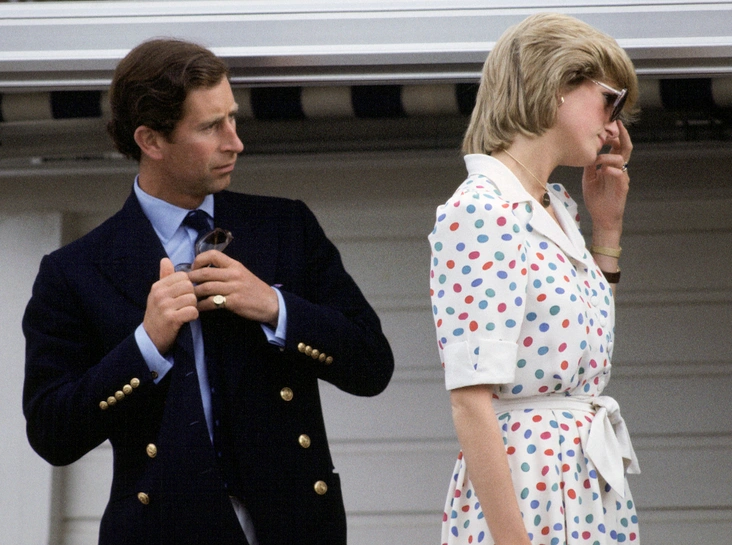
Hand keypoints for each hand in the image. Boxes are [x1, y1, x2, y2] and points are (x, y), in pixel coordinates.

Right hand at [143, 258, 198, 353]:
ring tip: (185, 312)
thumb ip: (164, 277)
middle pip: (189, 286)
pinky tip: (187, 319)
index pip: (183, 276)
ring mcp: (164, 306)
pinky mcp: (171, 319)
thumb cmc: (158, 313)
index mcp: (158, 286)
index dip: (188, 285)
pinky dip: (193, 316)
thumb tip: (165, 259)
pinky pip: (192, 311)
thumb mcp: (158, 294)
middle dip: (192, 296)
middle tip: (185, 305)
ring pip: (192, 298)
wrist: (150, 338)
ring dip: (193, 307)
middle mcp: (160, 294)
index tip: (183, 295)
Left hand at [188, 250, 279, 326]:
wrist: (270, 303)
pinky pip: (212, 302)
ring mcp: (234, 288)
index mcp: (235, 265)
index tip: (194, 269)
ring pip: (206, 287)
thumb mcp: (242, 274)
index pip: (213, 254)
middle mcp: (234, 274)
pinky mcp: (234, 302)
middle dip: (190, 278)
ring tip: (188, 297)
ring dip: (194, 293)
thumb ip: (226, 271)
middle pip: (205, 273)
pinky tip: (198, 307)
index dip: (199, 260)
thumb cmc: (254, 289)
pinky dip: (201, 305)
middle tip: (183, 285)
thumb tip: (205, 271)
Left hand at [582, 120, 632, 241]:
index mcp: (611, 165)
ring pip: (621, 159)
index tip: (608, 124)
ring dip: (608, 157)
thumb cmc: (596, 198)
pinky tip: (602, 171)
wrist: (602, 217)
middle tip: (616, 126)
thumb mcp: (588, 178)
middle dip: (622, 136)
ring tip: (597, 160)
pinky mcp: (622, 187)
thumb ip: (589, 165)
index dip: (614, 135)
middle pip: (626, 148)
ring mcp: (622, 177)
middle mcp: (619, 169)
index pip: (616, 146)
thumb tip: (585, 151)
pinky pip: (620, 174)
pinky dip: (611, 170)